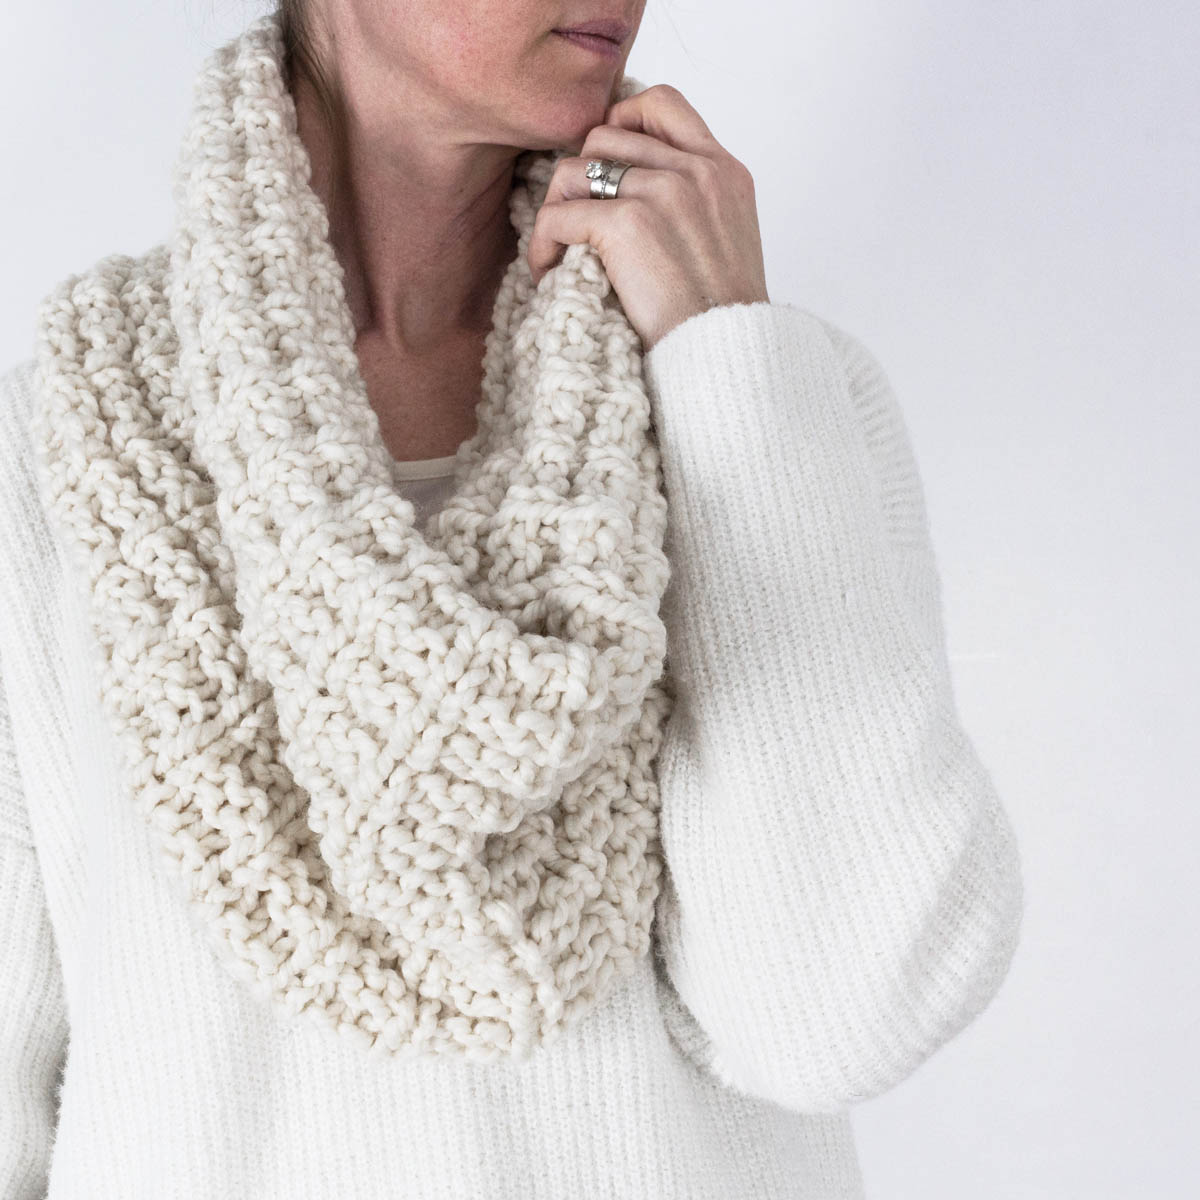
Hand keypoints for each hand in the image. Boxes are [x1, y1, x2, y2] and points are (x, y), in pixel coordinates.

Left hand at [527, 84, 770, 352]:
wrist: (725, 355)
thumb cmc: (722, 319)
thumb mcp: (728, 241)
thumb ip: (696, 203)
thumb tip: (640, 196)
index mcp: (723, 170)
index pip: (661, 104)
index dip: (621, 122)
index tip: (605, 165)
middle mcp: (694, 170)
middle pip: (604, 136)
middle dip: (579, 179)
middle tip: (572, 221)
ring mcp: (661, 192)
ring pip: (573, 171)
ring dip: (555, 211)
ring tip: (556, 250)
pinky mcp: (626, 224)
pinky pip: (558, 217)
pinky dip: (543, 246)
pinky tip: (547, 272)